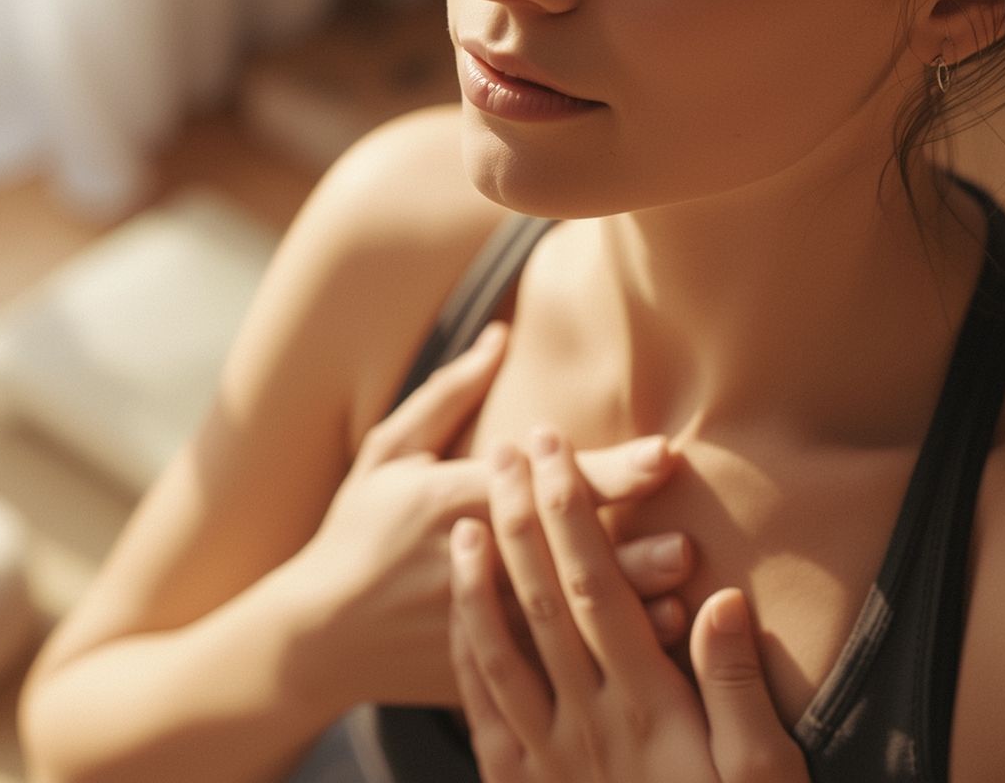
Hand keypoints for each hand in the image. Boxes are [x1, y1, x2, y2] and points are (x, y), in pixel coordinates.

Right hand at [290, 322, 692, 707]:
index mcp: (452, 501)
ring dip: (625, 608)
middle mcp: (471, 562)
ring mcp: (476, 622)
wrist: (314, 635)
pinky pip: (548, 667)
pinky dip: (596, 658)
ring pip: (564, 617)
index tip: (663, 457)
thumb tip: (500, 335)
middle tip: (690, 541)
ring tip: (681, 597)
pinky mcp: (478, 670)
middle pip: (563, 556)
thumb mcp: (389, 453)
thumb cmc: (355, 531)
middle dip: (629, 550)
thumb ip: (449, 395)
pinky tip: (643, 655)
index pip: (544, 485)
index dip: (608, 471)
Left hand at [449, 427, 811, 781]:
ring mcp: (547, 760)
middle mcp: (586, 723)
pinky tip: (458, 621)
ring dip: (477, 581)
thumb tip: (717, 597)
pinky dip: (466, 656)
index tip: (555, 449)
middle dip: (520, 518)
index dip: (570, 511)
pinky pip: (482, 713)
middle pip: (540, 601)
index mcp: (648, 706)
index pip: (596, 586)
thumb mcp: (763, 778)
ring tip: (460, 520)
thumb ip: (734, 687)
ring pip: (496, 651)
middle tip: (504, 448)